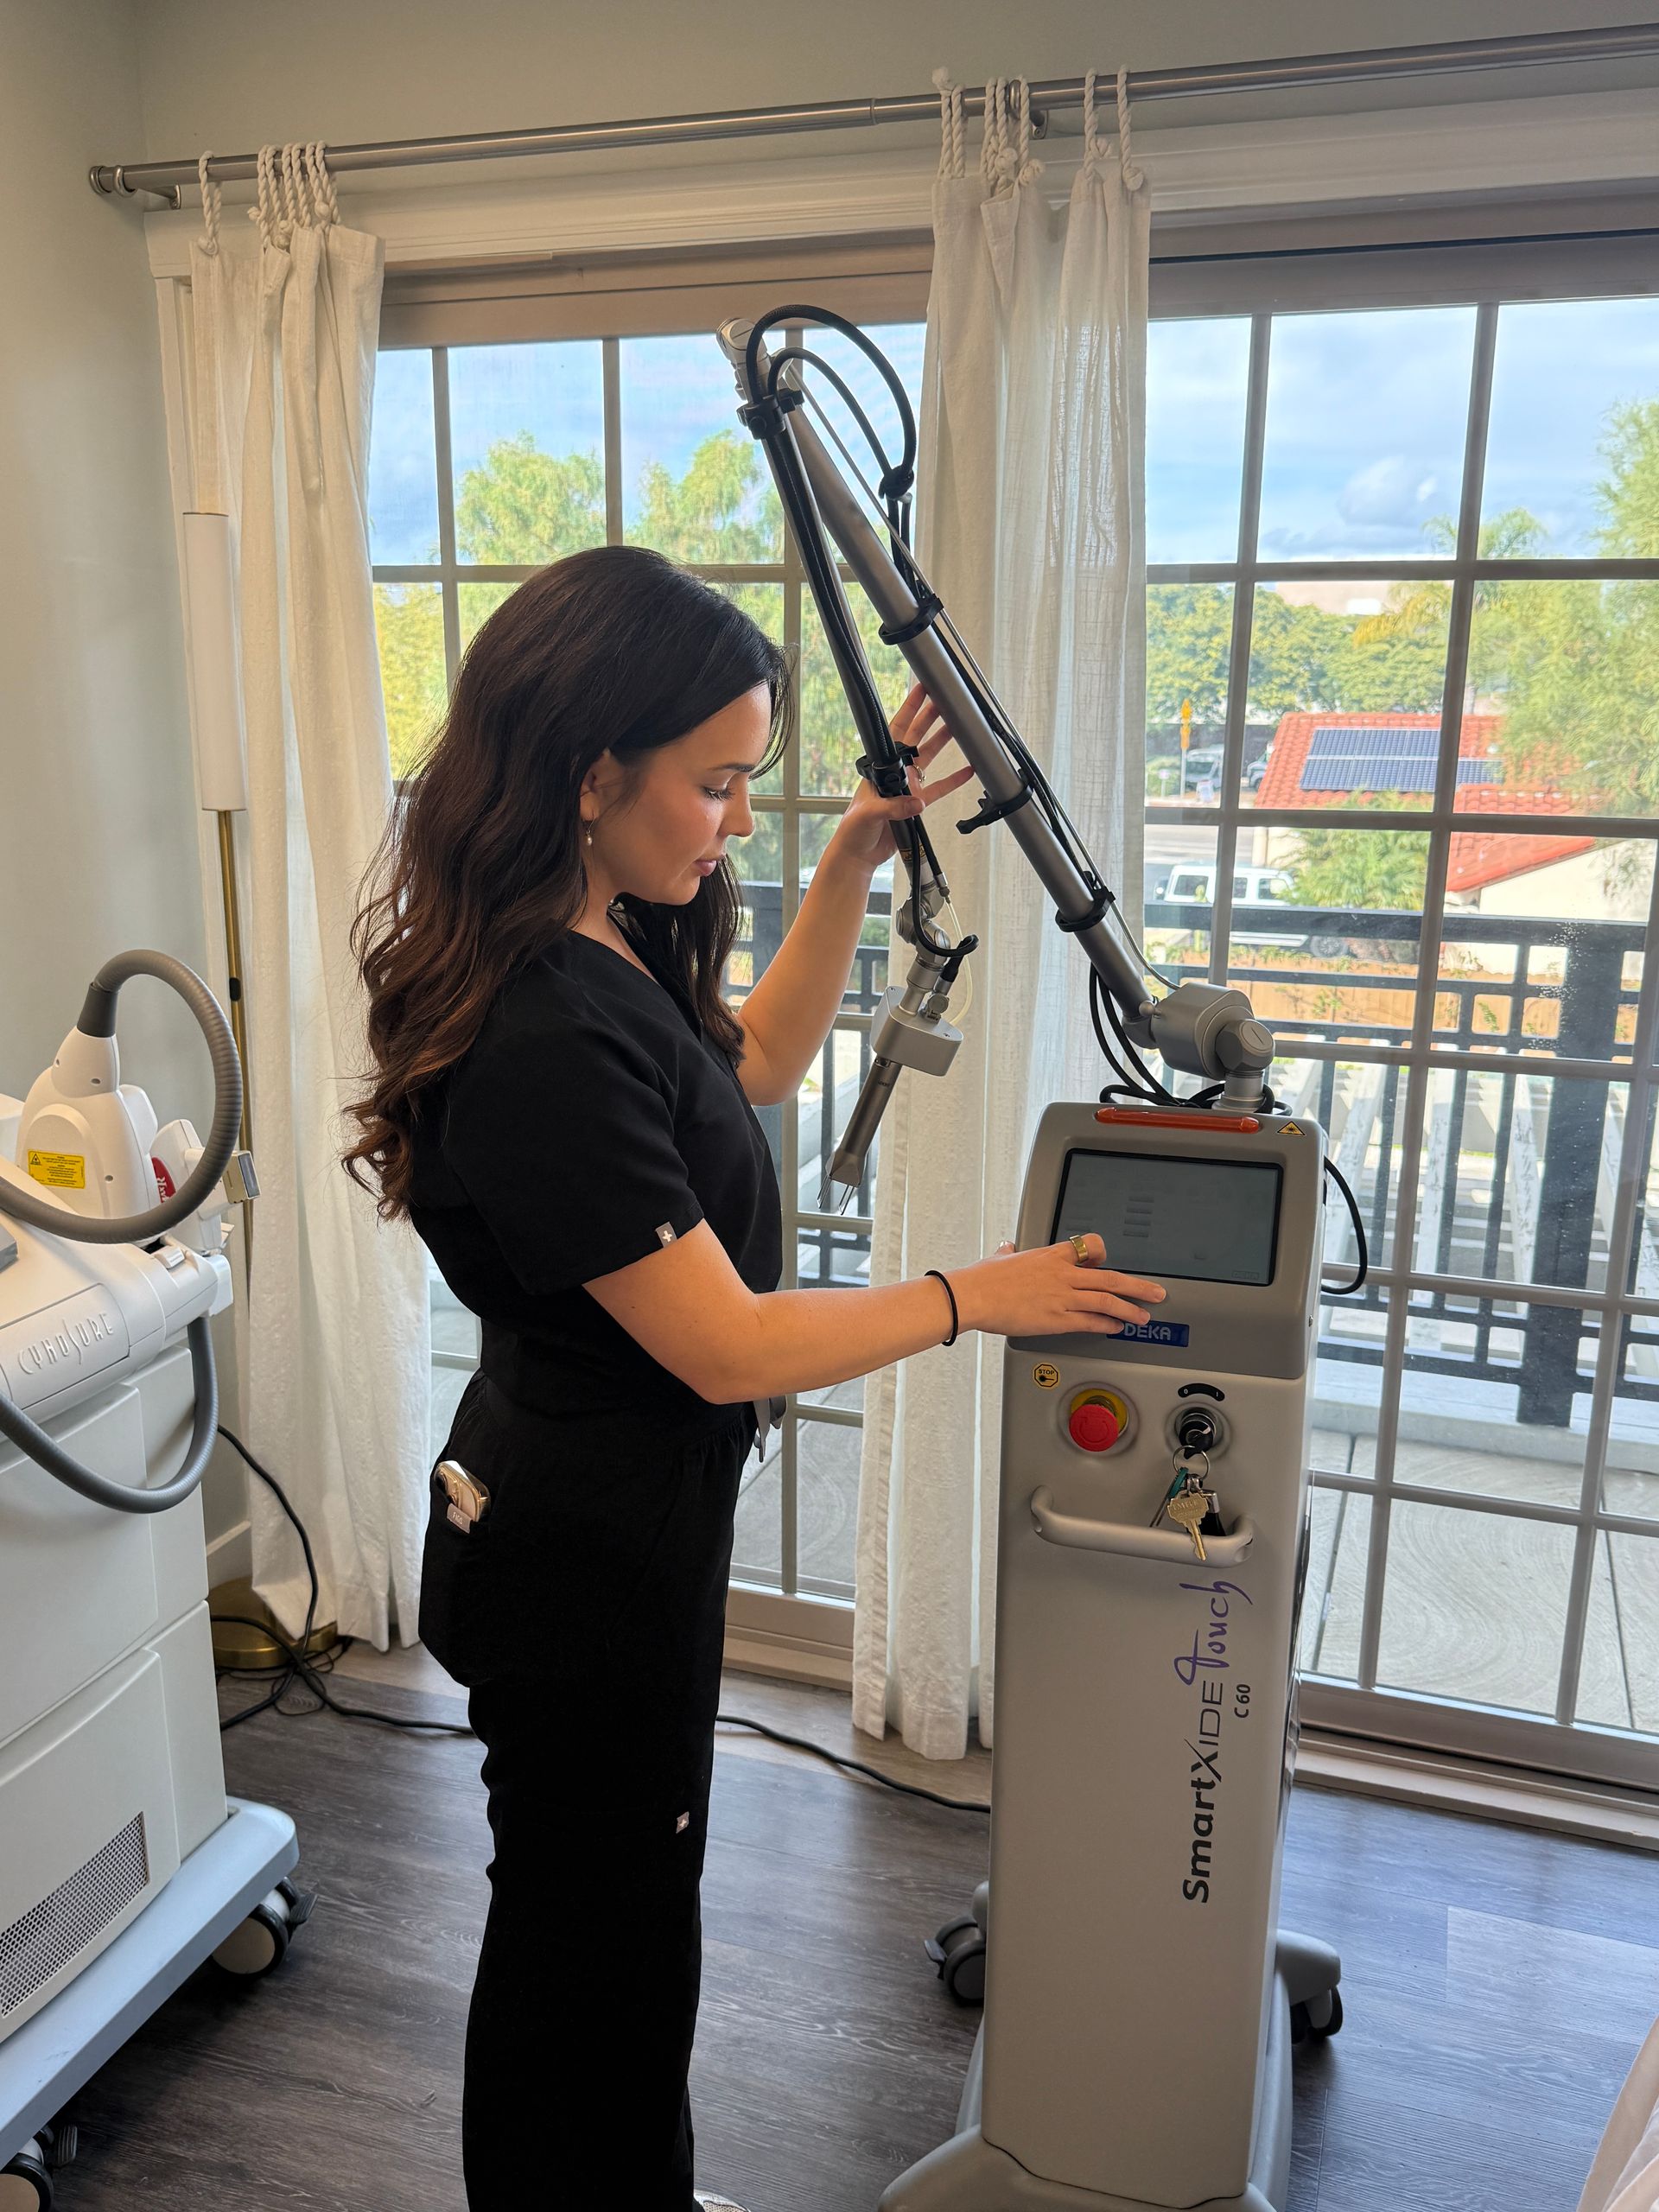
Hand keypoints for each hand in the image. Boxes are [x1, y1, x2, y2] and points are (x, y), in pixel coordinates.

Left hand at [823, 683, 977, 873]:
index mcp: (881, 767)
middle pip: (916, 737)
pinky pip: (939, 788)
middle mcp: (896, 772)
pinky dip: (953, 780)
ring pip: (929, 757)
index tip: (921, 690)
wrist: (858, 854)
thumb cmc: (854, 830)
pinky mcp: (916, 805)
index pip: (896, 732)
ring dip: (943, 741)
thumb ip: (893, 806)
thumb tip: (917, 802)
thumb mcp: (869, 814)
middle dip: (930, 717)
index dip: (909, 709)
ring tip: (959, 726)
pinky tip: (968, 769)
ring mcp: (908, 786)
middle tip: (945, 700)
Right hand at [950, 1231, 1165, 1339]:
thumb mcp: (1000, 1258)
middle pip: (1110, 1277)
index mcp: (1051, 1256)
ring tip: (1142, 1316)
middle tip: (1155, 1292)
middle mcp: (1063, 1275)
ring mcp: (1062, 1297)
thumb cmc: (984, 1278)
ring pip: (1106, 1300)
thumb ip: (1008, 1252)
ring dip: (1129, 1309)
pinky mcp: (1057, 1319)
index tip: (1109, 1264)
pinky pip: (1090, 1322)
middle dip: (1137, 1286)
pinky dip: (1107, 1325)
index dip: (1105, 1255)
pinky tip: (1116, 1328)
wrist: (974, 1295)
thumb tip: (1007, 1247)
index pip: (1089, 1247)